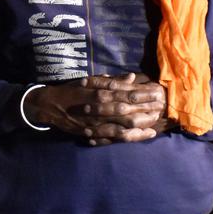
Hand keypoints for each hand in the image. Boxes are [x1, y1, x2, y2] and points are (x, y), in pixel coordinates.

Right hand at [25, 74, 169, 145]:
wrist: (50, 106)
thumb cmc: (71, 91)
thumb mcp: (89, 81)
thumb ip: (110, 80)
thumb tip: (131, 77)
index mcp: (99, 92)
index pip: (126, 92)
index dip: (144, 93)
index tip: (158, 91)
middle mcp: (100, 107)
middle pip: (129, 109)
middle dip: (147, 107)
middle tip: (162, 106)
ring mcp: (97, 122)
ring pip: (126, 124)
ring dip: (144, 122)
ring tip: (158, 120)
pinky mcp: (94, 132)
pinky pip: (117, 136)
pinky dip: (134, 136)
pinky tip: (147, 133)